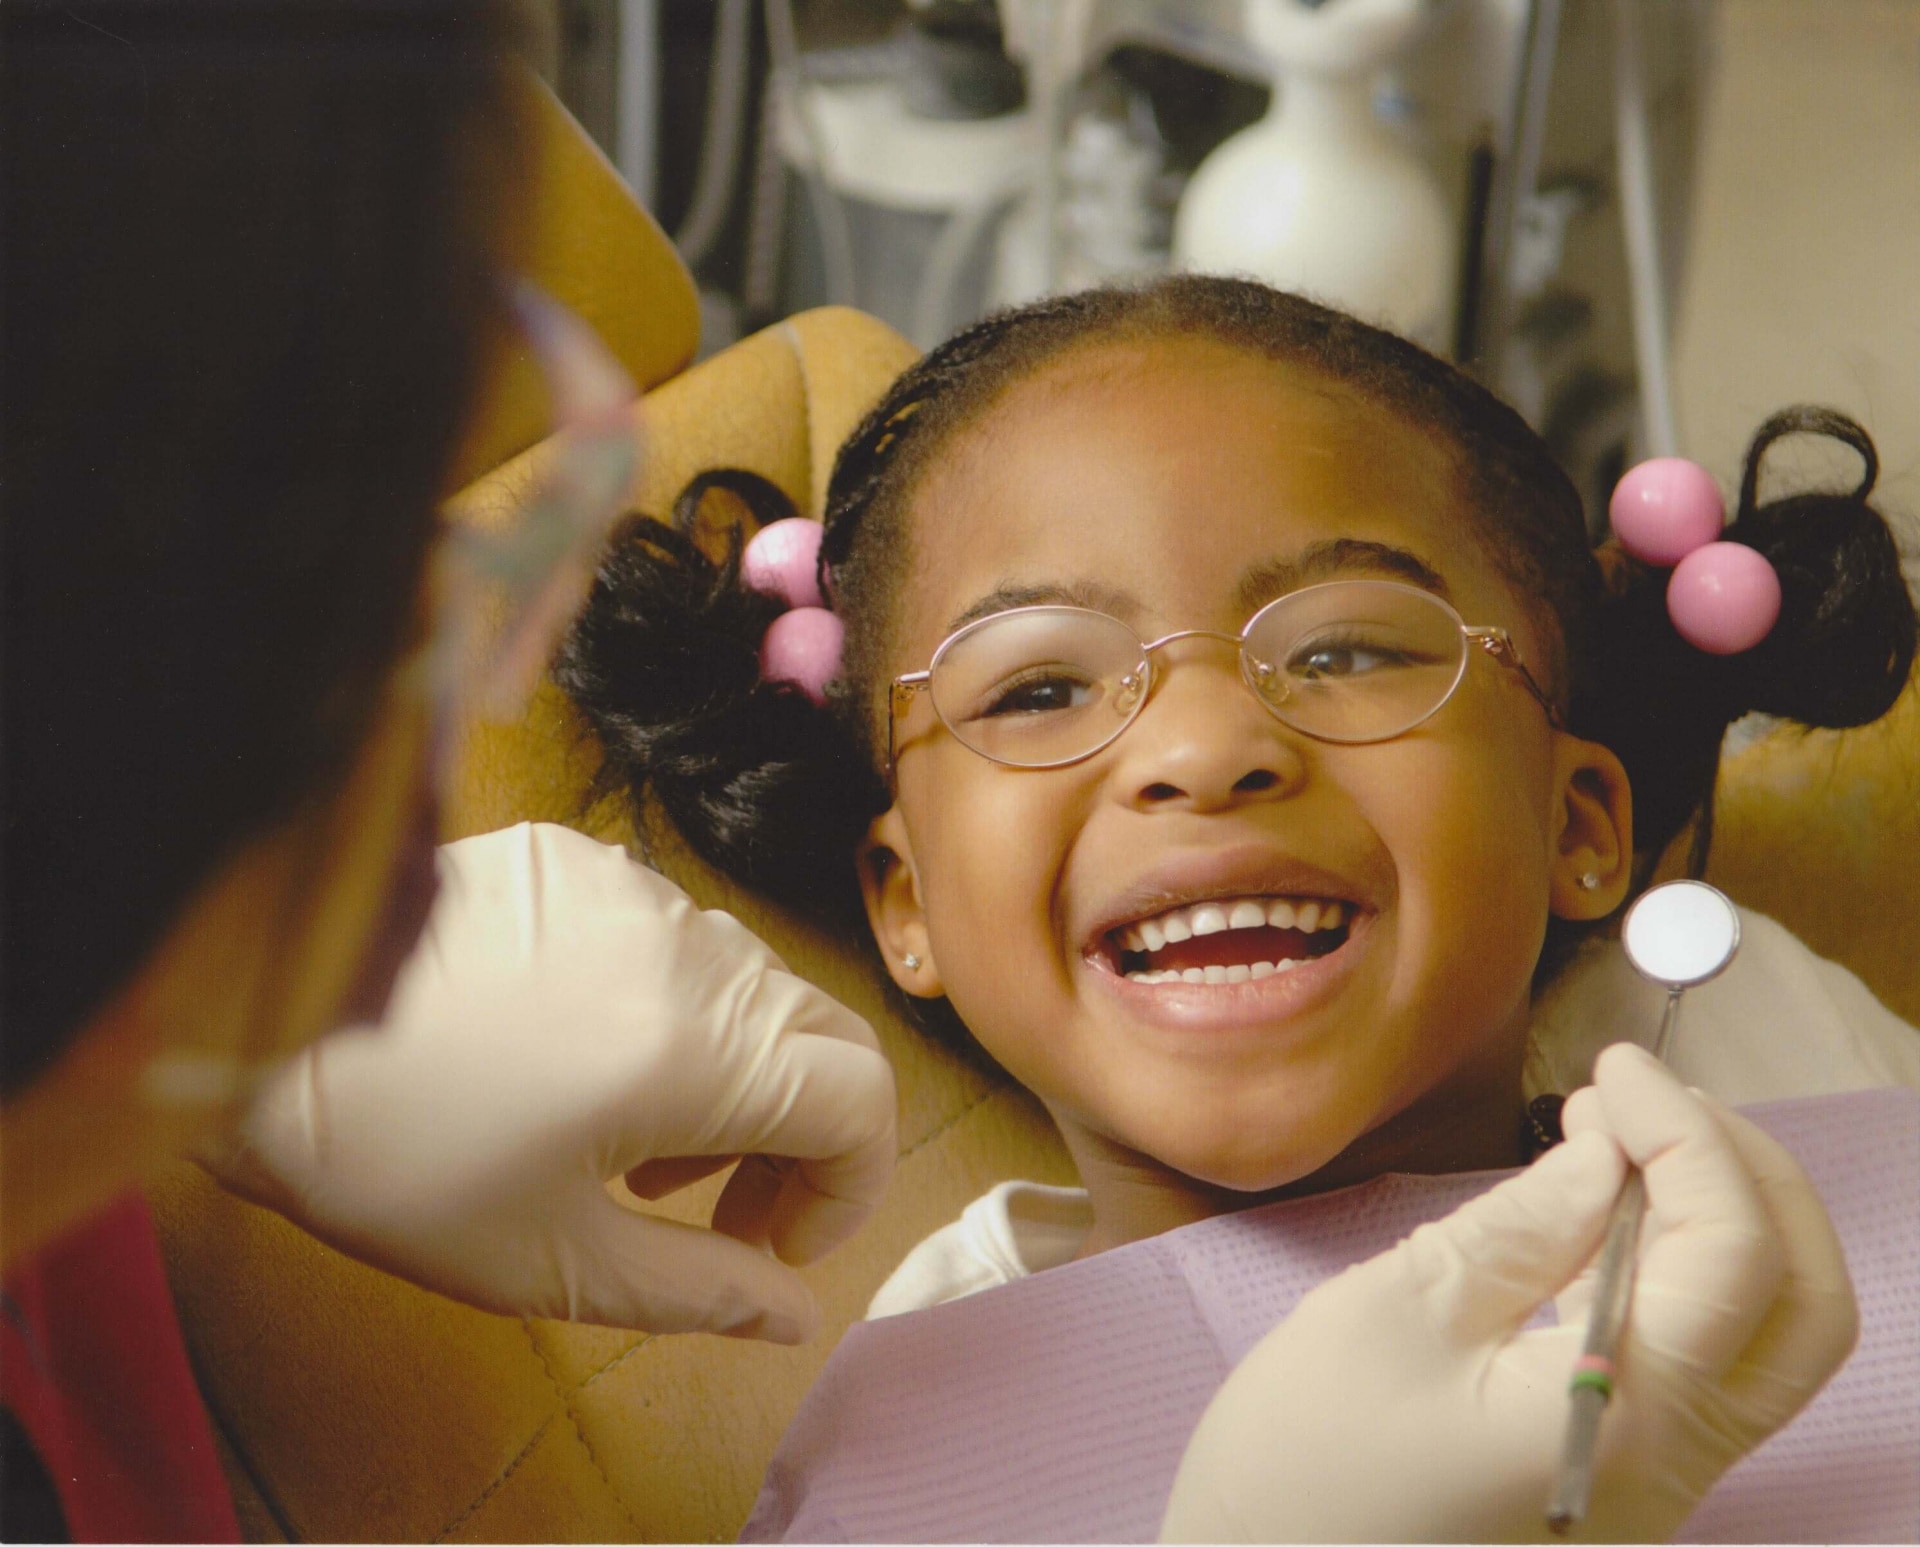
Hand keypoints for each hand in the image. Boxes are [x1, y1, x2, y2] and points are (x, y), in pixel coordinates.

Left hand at [209, 822, 895, 1341]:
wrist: (250, 1027)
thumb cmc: (394, 1162)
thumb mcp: (554, 1263)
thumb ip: (703, 1290)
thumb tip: (794, 1313)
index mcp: (699, 1050)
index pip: (865, 1099)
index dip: (848, 1189)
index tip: (769, 1245)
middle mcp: (689, 948)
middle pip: (821, 1033)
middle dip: (797, 1135)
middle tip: (711, 1209)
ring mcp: (632, 887)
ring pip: (747, 983)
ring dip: (731, 1073)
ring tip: (630, 1146)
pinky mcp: (573, 858)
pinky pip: (667, 933)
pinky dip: (664, 1004)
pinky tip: (576, 1053)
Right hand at [1161, 1043, 1856, 1542]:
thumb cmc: (1303, 1461)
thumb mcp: (1397, 1311)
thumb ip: (1522, 1226)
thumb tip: (1606, 1155)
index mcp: (1623, 1419)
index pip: (1730, 1247)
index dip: (1683, 1131)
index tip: (1608, 1068)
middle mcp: (1673, 1465)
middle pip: (1802, 1302)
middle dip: (1746, 1173)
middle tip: (1646, 1100)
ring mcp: (1656, 1484)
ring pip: (1768, 1339)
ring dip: (1723, 1220)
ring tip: (1617, 1140)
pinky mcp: (1620, 1480)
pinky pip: (1701, 1366)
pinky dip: (1682, 1274)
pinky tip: (1597, 1218)